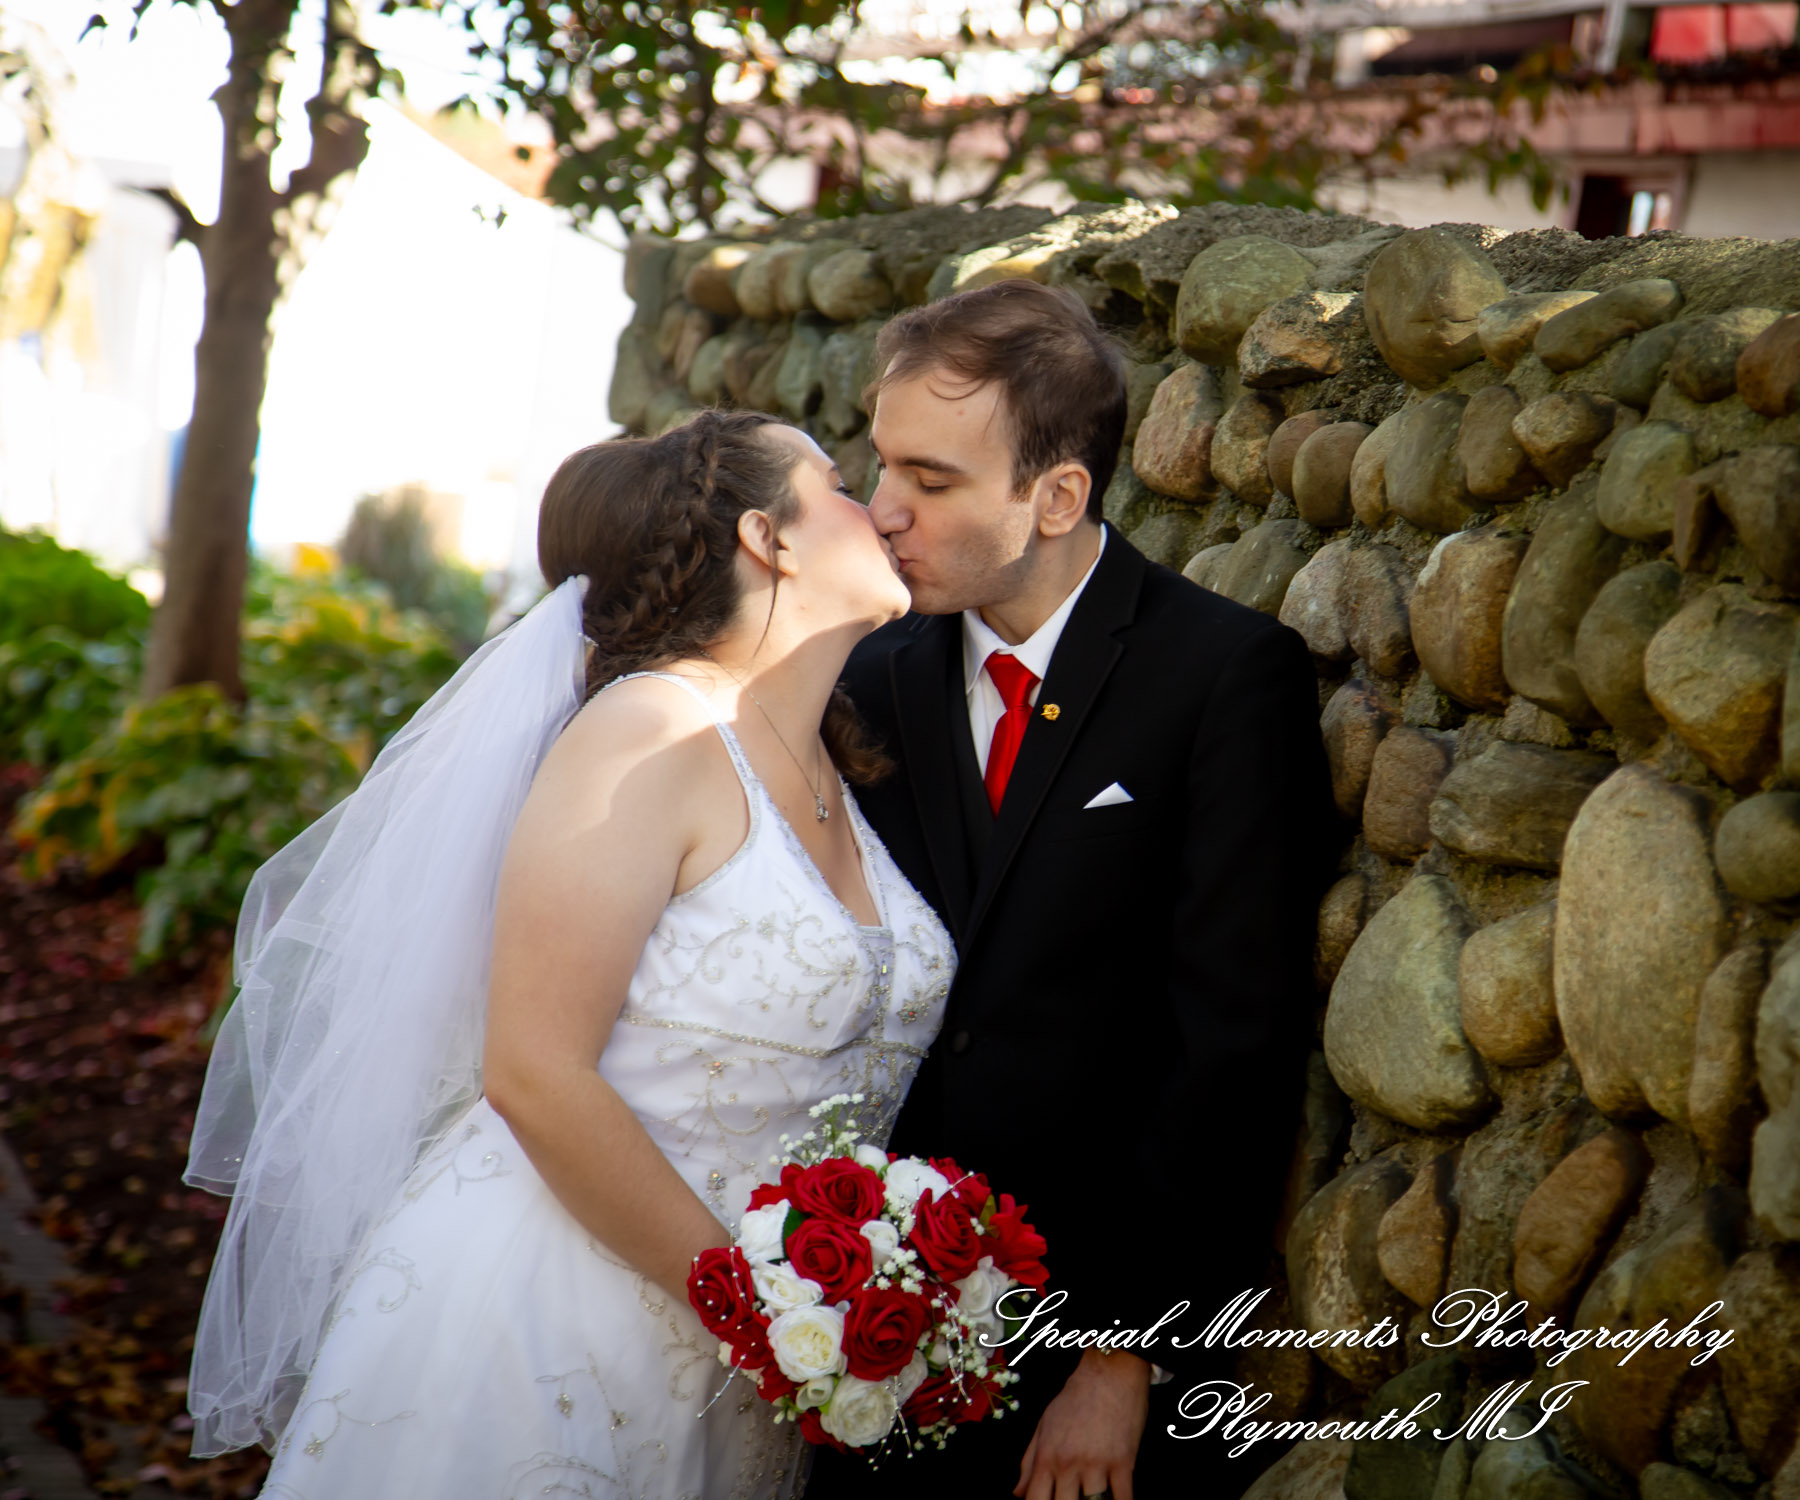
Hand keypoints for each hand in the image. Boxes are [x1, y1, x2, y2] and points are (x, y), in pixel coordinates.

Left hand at [1012, 1348, 1149, 1499]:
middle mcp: (1068, 1464)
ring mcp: (1096, 1464)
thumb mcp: (1045, 1425)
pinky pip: (1123, 1498)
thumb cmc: (1075, 1398)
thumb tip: (1016, 1493)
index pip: (1035, 1499)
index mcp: (1046, 1456)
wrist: (1109, 1372)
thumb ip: (1029, 1462)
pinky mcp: (1123, 1462)